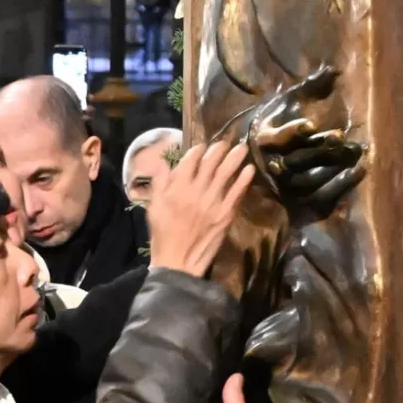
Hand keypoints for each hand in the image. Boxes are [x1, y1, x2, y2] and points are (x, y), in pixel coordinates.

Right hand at [144, 140, 253, 276]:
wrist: (178, 260)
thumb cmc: (163, 233)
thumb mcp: (153, 205)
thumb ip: (159, 181)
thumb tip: (162, 160)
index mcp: (176, 188)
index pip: (190, 161)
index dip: (198, 150)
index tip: (203, 145)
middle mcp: (195, 191)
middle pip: (210, 164)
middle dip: (219, 150)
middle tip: (226, 141)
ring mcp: (212, 202)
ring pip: (225, 174)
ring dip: (234, 159)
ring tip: (242, 148)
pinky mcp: (225, 214)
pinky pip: (236, 193)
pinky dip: (243, 180)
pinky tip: (249, 170)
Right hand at [248, 64, 368, 212]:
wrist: (262, 152)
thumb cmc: (279, 120)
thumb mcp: (289, 101)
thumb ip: (310, 87)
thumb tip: (335, 70)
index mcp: (266, 139)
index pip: (278, 138)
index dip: (293, 132)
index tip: (312, 124)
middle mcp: (272, 163)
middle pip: (296, 160)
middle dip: (320, 149)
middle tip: (342, 137)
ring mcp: (284, 183)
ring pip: (307, 180)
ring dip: (332, 167)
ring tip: (356, 152)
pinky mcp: (297, 198)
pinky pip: (319, 196)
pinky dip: (339, 185)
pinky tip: (358, 171)